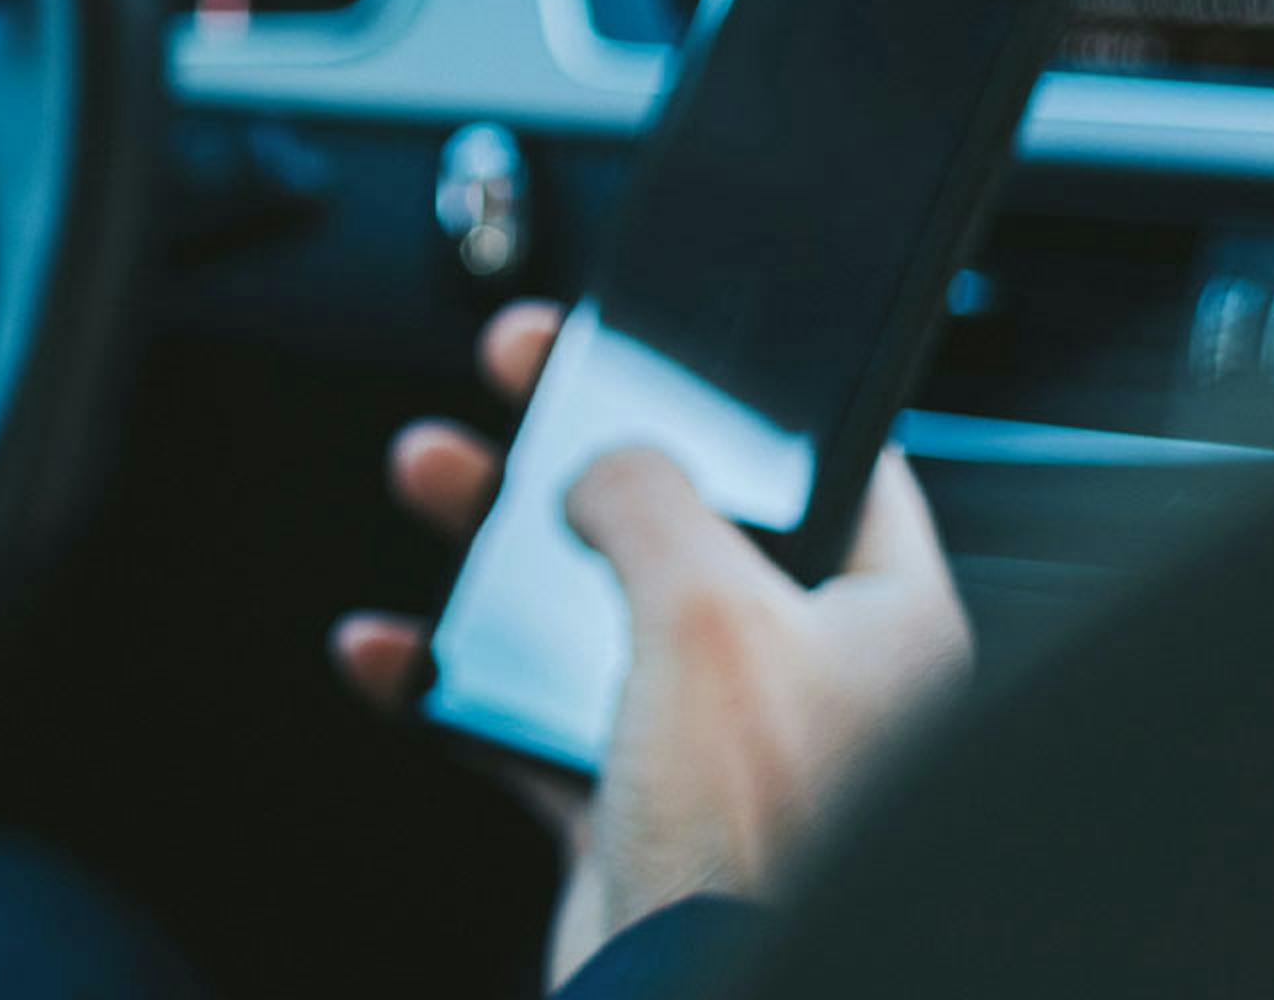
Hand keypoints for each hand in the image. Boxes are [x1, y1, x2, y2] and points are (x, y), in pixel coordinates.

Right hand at [330, 302, 974, 985]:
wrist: (693, 994)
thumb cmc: (755, 834)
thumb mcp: (709, 610)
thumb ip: (651, 499)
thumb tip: (606, 462)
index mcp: (882, 618)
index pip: (830, 463)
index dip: (735, 393)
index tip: (655, 339)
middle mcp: (808, 674)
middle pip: (681, 518)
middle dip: (578, 446)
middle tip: (517, 376)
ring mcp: (714, 739)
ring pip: (590, 603)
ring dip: (496, 543)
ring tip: (430, 477)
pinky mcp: (631, 802)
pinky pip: (522, 715)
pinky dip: (448, 677)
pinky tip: (391, 649)